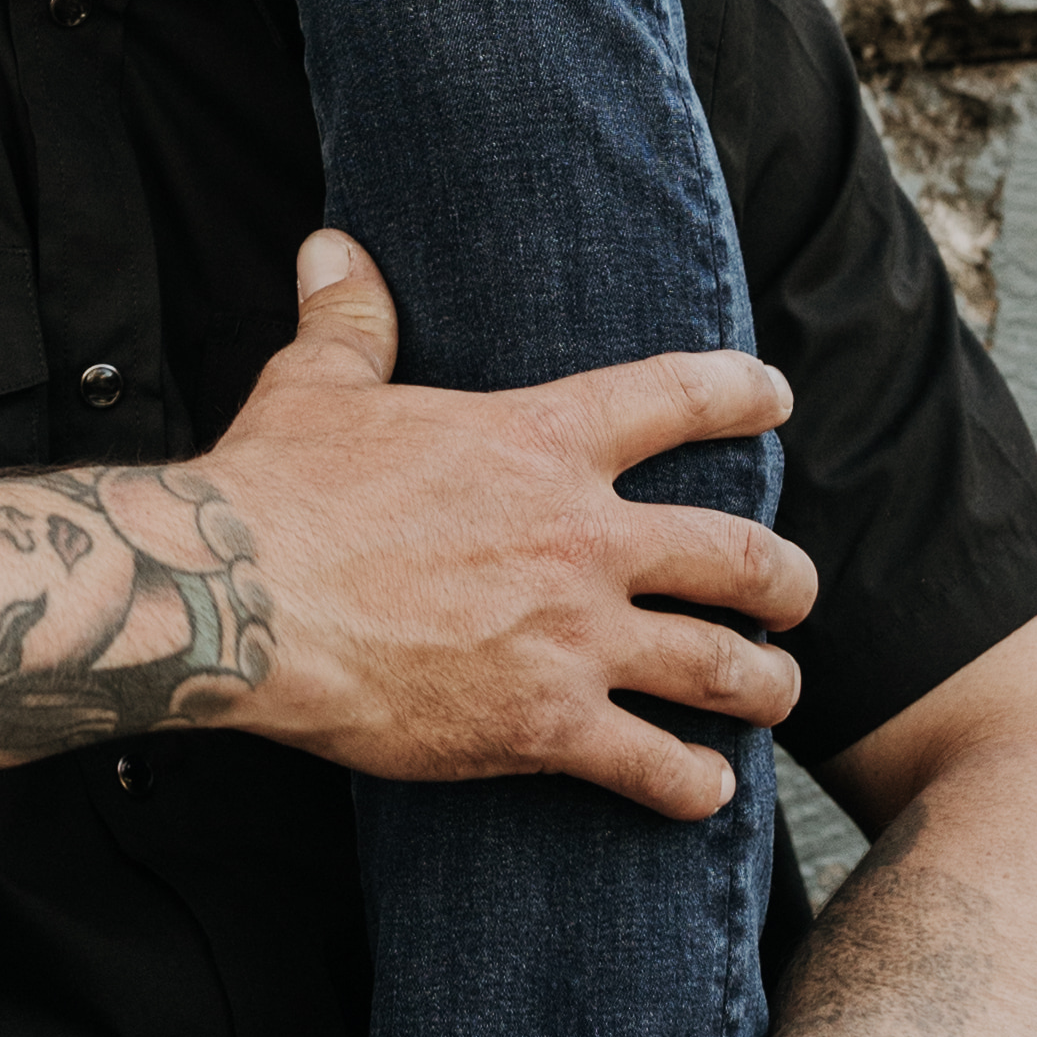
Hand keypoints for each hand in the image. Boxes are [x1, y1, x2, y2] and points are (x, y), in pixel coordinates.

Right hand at [208, 235, 806, 819]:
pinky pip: (654, 766)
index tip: (776, 401)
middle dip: (786, 581)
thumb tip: (334, 246)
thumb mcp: (316, 386)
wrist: (241, 599)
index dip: (742, 395)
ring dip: (763, 686)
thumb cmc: (276, 489)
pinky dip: (692, 785)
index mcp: (540, 441)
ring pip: (721, 668)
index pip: (677, 399)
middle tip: (794, 595)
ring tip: (775, 693)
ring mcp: (573, 636)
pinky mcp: (544, 724)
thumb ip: (350, 318)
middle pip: (740, 555)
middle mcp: (582, 536)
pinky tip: (705, 790)